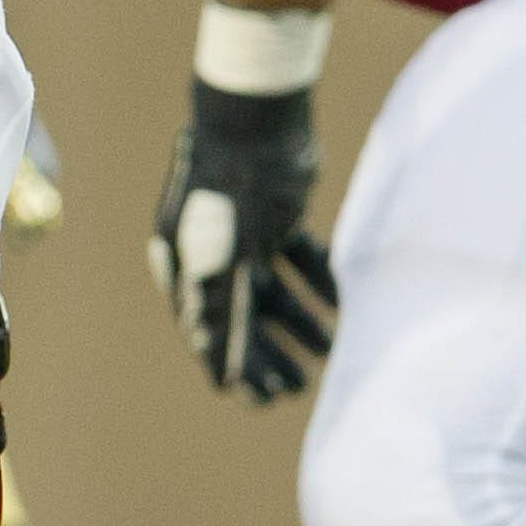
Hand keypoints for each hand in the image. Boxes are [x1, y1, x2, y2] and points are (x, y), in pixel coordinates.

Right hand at [149, 77, 337, 404]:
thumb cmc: (229, 195)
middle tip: (299, 388)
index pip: (208, 334)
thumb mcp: (224, 267)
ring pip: (272, 292)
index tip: (265, 403)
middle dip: (270, 354)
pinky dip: (317, 282)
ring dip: (299, 322)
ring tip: (331, 348)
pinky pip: (298, 260)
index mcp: (184, 268)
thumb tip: (225, 382)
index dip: (237, 370)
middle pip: (241, 318)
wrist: (255, 122)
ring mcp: (244, 235)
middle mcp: (210, 255)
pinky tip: (341, 304)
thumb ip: (226, 324)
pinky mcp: (276, 216)